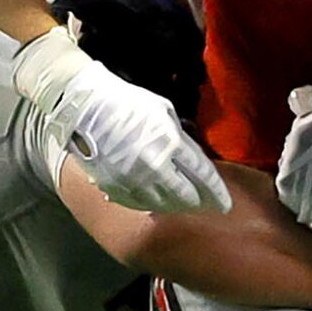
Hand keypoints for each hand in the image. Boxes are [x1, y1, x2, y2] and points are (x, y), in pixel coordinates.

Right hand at [16, 29, 228, 215]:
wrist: (86, 107)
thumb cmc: (127, 103)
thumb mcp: (163, 112)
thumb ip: (181, 138)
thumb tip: (192, 159)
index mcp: (170, 143)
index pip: (202, 176)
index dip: (216, 192)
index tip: (225, 204)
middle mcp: (154, 166)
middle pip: (185, 196)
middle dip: (199, 203)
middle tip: (207, 207)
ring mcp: (132, 179)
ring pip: (163, 204)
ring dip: (176, 206)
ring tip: (183, 205)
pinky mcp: (114, 186)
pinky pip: (139, 204)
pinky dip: (152, 205)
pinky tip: (158, 202)